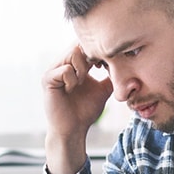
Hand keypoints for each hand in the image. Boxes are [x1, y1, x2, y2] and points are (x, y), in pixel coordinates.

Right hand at [43, 44, 113, 173]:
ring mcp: (53, 70)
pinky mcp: (47, 79)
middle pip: (79, 44)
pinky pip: (65, 70)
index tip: (104, 66)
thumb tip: (126, 64)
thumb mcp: (103, 89)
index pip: (85, 44)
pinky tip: (72, 89)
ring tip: (82, 82)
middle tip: (97, 70)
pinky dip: (73, 79)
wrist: (73, 130)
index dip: (98, 51)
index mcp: (73, 64)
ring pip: (72, 53)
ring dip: (83, 68)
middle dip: (92, 57)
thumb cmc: (86, 111)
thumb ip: (111, 75)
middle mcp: (61, 63)